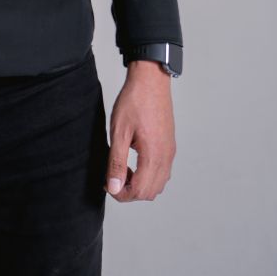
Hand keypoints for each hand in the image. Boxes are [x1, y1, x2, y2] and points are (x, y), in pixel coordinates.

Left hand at [104, 61, 176, 201]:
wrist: (150, 81)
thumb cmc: (134, 102)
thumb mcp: (119, 132)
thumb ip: (116, 162)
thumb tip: (113, 187)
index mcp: (153, 155)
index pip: (140, 191)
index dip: (121, 194)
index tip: (107, 185)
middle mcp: (166, 157)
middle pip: (150, 192)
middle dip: (130, 192)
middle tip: (113, 177)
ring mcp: (170, 152)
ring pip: (158, 184)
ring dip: (140, 184)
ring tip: (123, 168)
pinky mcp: (170, 146)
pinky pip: (162, 172)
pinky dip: (148, 175)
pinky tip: (134, 161)